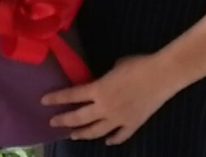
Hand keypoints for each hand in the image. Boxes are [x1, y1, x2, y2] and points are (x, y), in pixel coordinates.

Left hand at [43, 55, 177, 145]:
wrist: (161, 75)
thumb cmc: (138, 64)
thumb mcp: (117, 65)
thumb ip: (106, 76)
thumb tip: (105, 81)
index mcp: (99, 89)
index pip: (72, 95)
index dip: (56, 98)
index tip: (43, 101)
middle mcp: (104, 108)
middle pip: (79, 118)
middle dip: (64, 120)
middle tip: (54, 122)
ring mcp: (118, 120)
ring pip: (96, 132)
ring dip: (83, 134)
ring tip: (73, 135)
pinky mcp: (132, 125)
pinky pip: (119, 136)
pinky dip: (112, 140)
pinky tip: (107, 141)